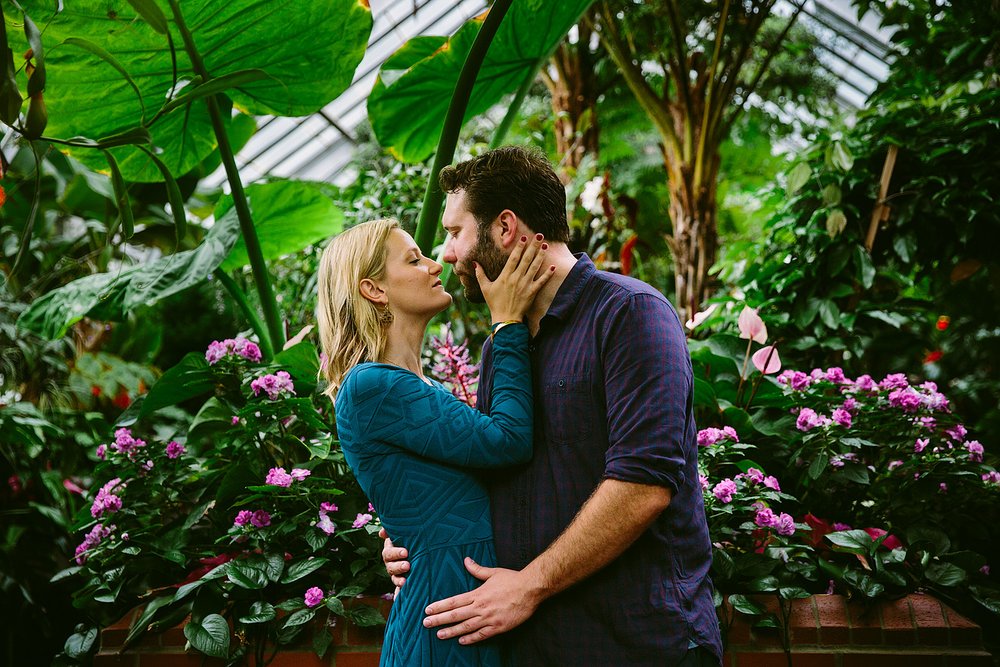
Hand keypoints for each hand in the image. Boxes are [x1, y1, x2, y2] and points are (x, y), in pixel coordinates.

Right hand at [380, 527, 409, 587]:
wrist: (422, 553)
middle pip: (390, 566)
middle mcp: (391, 562)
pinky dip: (398, 588)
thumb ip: (394, 531)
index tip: (406, 552)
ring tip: (405, 580)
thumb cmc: (412, 540)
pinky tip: (403, 588)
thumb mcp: (406, 534)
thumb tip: (382, 532)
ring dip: (398, 579)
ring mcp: (395, 572)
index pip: (389, 552)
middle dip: (398, 566)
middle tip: (408, 565)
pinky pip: (397, 586)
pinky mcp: (400, 581)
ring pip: (394, 576)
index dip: (396, 553)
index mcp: (390, 550)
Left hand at [422, 558, 541, 644]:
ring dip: (451, 631)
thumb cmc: (512, 579)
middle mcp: (481, 607)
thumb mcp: (493, 572)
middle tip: (426, 624)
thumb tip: (466, 560)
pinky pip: (482, 635)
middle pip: (456, 615)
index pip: (454, 601)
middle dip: (439, 620)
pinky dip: (471, 639)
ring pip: (466, 627)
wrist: (531, 589)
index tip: (428, 610)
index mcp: (478, 594)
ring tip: (439, 635)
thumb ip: (477, 569)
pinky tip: (461, 641)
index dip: (440, 606)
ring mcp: (489, 619)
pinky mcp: (498, 627)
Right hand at [478, 234, 553, 322]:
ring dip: (541, 256)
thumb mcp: (485, 288)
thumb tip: (474, 262)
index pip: (514, 258)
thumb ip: (480, 274)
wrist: (505, 318)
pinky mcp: (532, 292)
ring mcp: (525, 285)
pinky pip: (541, 281)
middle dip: (533, 246)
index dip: (519, 247)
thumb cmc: (494, 303)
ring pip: (535, 267)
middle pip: (526, 259)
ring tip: (546, 246)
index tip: (524, 238)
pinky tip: (553, 266)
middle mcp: (516, 278)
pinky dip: (547, 274)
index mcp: (505, 275)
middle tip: (540, 236)